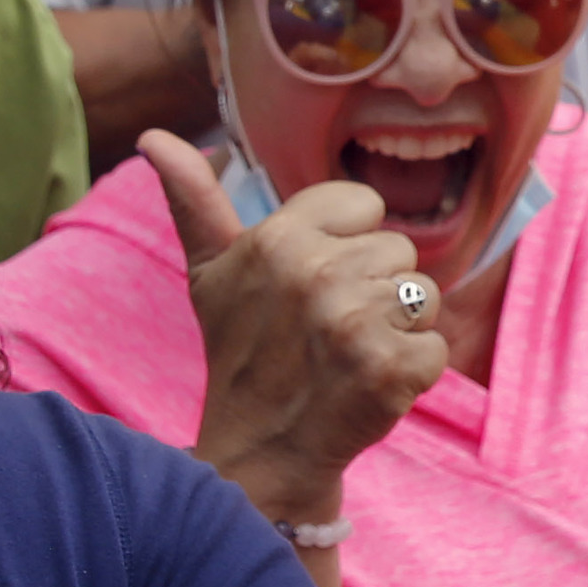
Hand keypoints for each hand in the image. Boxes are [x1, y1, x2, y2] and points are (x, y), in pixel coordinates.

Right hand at [144, 130, 445, 529]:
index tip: (314, 284)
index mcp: (277, 238)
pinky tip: (367, 386)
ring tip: (348, 356)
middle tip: (327, 331)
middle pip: (399, 251)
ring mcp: (355, 324)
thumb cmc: (243, 352)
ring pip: (423, 295)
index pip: (365, 205)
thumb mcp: (210, 273)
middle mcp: (316, 274)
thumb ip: (194, 198)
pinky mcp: (391, 370)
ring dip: (397, 330)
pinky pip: (435, 348)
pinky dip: (411, 373)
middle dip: (374, 290)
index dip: (348, 245)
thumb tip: (153, 136)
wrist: (260, 450)